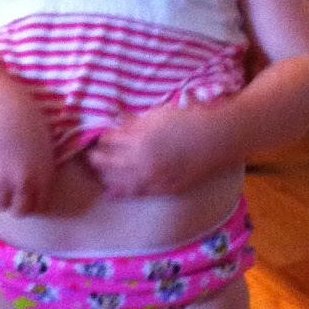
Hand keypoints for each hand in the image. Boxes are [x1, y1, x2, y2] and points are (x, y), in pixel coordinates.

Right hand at [0, 94, 54, 213]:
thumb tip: (37, 194)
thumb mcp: (47, 151)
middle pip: (19, 212)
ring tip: (1, 185)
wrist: (5, 112)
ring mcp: (2, 179)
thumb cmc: (29, 126)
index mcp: (43, 177)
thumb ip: (43, 174)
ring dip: (1, 198)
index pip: (38, 206)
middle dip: (16, 205)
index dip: (32, 203)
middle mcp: (23, 182)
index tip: (27, 196)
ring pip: (0, 205)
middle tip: (13, 194)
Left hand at [85, 103, 236, 197]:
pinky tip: (111, 192)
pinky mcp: (166, 189)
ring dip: (106, 178)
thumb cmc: (191, 119)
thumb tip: (116, 125)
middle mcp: (144, 161)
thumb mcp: (159, 114)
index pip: (109, 141)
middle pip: (109, 164)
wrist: (220, 138)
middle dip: (96, 160)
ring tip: (97, 174)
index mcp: (141, 138)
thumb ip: (135, 122)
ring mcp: (155, 178)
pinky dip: (122, 193)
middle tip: (88, 157)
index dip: (100, 141)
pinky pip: (138, 194)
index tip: (95, 140)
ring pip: (120, 182)